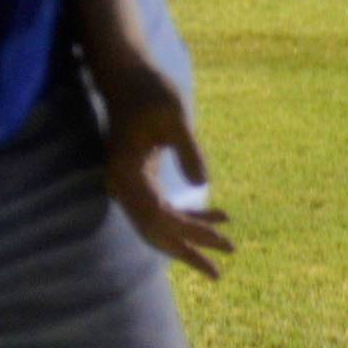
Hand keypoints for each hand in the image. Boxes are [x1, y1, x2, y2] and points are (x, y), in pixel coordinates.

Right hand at [98, 60, 232, 279]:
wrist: (124, 74)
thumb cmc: (150, 91)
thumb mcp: (175, 117)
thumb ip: (188, 150)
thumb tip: (203, 186)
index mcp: (127, 173)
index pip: (160, 216)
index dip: (192, 233)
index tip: (224, 243)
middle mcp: (122, 183)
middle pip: (154, 230)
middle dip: (187, 250)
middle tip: (220, 272)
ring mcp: (127, 182)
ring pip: (157, 223)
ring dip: (189, 236)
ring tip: (226, 247)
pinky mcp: (137, 176)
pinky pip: (160, 207)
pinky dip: (186, 215)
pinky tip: (218, 215)